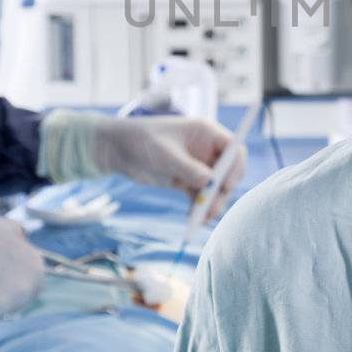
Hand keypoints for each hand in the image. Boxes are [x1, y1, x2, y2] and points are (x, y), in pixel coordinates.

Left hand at [41, 112, 245, 206]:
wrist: (117, 148)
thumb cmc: (141, 140)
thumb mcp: (165, 154)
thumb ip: (188, 168)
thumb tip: (211, 183)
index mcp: (206, 133)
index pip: (234, 149)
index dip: (235, 167)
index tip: (226, 185)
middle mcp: (206, 149)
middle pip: (227, 172)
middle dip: (222, 191)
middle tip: (211, 209)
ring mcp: (197, 165)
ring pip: (214, 188)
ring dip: (210, 203)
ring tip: (200, 219)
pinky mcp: (186, 179)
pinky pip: (199, 196)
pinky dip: (198, 207)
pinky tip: (191, 219)